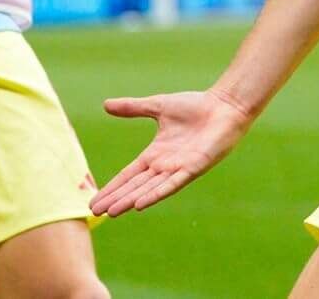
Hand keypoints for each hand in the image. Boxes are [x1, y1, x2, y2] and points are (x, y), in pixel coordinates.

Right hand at [89, 88, 253, 217]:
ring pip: (148, 189)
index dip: (113, 187)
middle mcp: (164, 166)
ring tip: (112, 212)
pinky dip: (155, 194)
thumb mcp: (157, 106)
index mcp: (156, 154)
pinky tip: (140, 204)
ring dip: (130, 201)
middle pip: (134, 186)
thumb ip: (133, 108)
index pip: (129, 174)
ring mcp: (178, 169)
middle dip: (116, 198)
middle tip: (95, 212)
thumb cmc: (195, 106)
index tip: (95, 199)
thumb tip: (105, 105)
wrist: (224, 105)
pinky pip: (171, 184)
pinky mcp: (192, 168)